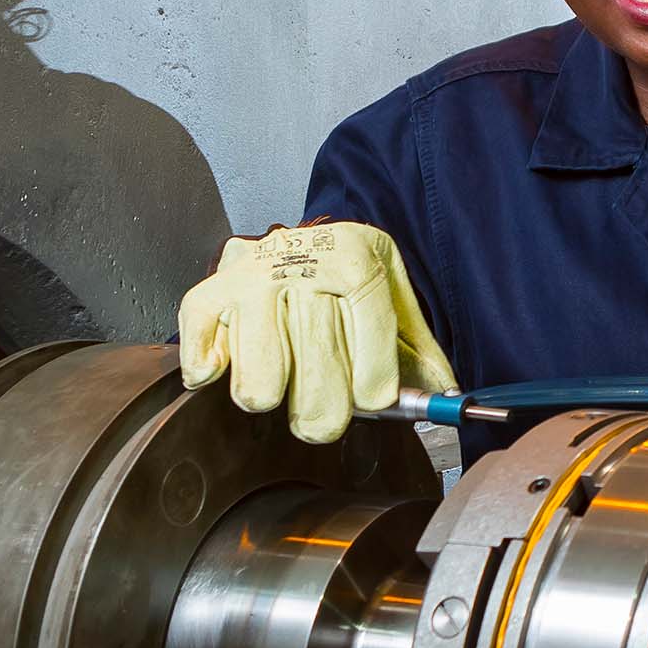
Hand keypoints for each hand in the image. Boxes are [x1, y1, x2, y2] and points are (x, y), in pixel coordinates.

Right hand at [178, 222, 454, 443]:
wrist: (310, 237)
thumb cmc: (352, 276)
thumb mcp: (397, 300)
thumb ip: (420, 353)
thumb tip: (444, 399)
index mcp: (355, 258)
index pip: (371, 339)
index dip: (373, 383)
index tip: (372, 399)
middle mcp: (302, 263)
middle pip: (317, 375)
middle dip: (326, 410)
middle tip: (326, 406)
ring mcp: (252, 278)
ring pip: (260, 387)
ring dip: (273, 395)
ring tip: (285, 374)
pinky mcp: (212, 293)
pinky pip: (203, 359)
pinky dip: (214, 374)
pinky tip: (237, 362)